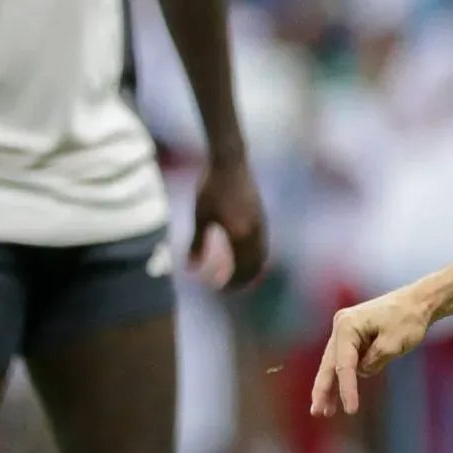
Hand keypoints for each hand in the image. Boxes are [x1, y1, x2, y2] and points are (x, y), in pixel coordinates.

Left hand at [192, 157, 268, 290]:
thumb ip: (196, 243)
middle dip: (243, 280)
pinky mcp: (262, 217)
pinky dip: (254, 256)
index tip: (220, 291)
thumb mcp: (200, 215)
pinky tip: (241, 254)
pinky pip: (262, 245)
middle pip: (255, 267)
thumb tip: (189, 268)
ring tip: (236, 274)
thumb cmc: (211, 187)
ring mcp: (262, 225)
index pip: (241, 269)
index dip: (232, 284)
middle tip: (228, 288)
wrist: (230, 162)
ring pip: (262, 256)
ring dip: (250, 269)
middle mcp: (256, 233)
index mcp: (240, 235)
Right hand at [310, 288, 433, 416]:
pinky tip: (338, 396)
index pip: (345, 364)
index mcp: (347, 325)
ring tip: (325, 411)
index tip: (351, 410)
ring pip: (335, 363)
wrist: (420, 301)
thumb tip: (361, 372)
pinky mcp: (355, 336)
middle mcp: (342, 326)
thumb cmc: (409, 319)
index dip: (346, 389)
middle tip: (317, 412)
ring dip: (331, 386)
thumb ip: (374, 360)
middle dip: (323, 389)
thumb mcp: (394, 343)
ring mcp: (347, 331)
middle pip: (330, 363)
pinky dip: (344, 377)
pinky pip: (346, 361)